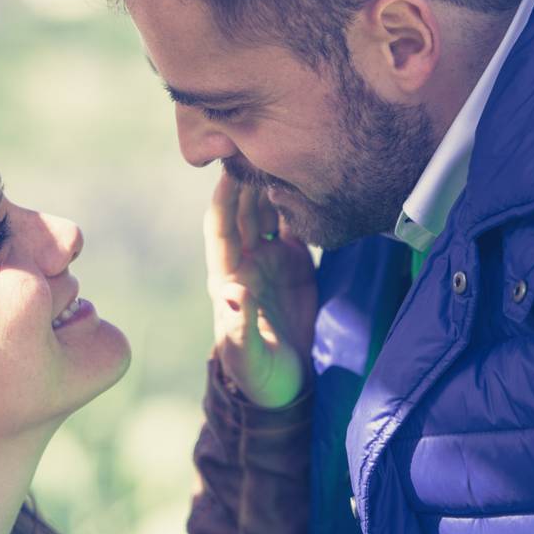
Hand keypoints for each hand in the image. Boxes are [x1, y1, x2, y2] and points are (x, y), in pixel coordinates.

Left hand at [205, 169, 317, 407]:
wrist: (287, 388)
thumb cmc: (260, 377)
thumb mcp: (248, 358)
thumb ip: (238, 328)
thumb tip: (231, 292)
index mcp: (229, 278)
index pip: (220, 228)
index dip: (223, 199)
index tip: (230, 169)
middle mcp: (247, 262)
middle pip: (244, 210)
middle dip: (248, 178)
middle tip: (263, 144)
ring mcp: (272, 260)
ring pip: (268, 211)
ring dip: (273, 184)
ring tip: (290, 152)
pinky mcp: (297, 263)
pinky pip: (296, 224)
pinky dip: (300, 202)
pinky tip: (312, 181)